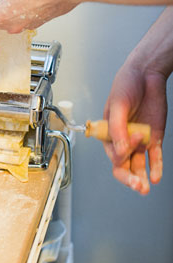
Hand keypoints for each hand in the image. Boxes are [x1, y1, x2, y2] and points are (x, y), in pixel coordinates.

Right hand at [103, 60, 166, 193]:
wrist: (147, 75)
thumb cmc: (126, 85)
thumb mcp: (118, 105)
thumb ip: (118, 128)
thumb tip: (121, 148)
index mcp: (108, 132)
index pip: (113, 152)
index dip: (122, 152)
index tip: (133, 139)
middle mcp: (122, 138)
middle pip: (123, 164)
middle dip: (129, 177)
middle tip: (137, 185)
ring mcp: (138, 139)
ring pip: (138, 164)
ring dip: (141, 176)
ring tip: (145, 187)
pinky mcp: (153, 137)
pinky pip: (154, 156)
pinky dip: (155, 167)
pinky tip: (155, 176)